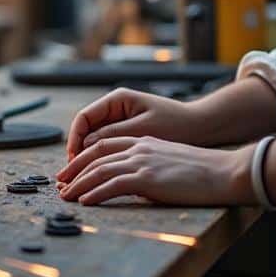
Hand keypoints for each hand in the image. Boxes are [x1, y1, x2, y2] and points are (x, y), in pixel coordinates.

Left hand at [55, 136, 254, 205]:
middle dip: (74, 170)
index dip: (84, 157)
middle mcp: (139, 148)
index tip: (72, 170)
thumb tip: (134, 184)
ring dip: (78, 184)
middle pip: (96, 156)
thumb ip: (148, 167)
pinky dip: (95, 193)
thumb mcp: (169, 162)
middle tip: (60, 183)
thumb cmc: (203, 172)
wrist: (224, 171)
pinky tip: (84, 201)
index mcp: (144, 142)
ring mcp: (142, 162)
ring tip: (65, 196)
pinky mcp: (148, 178)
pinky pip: (113, 185)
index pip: (104, 145)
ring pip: (99, 170)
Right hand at [67, 88, 205, 160]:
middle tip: (73, 173)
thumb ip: (113, 135)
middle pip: (86, 129)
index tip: (73, 158)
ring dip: (88, 157)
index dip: (74, 138)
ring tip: (83, 177)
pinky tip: (100, 173)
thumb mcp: (143, 130)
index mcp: (117, 100)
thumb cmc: (177, 124)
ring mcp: (121, 120)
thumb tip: (87, 146)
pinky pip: (108, 145)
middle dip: (78, 150)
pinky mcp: (129, 133)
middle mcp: (116, 108)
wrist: (203, 126)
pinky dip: (102, 158)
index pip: (84, 118)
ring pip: (95, 139)